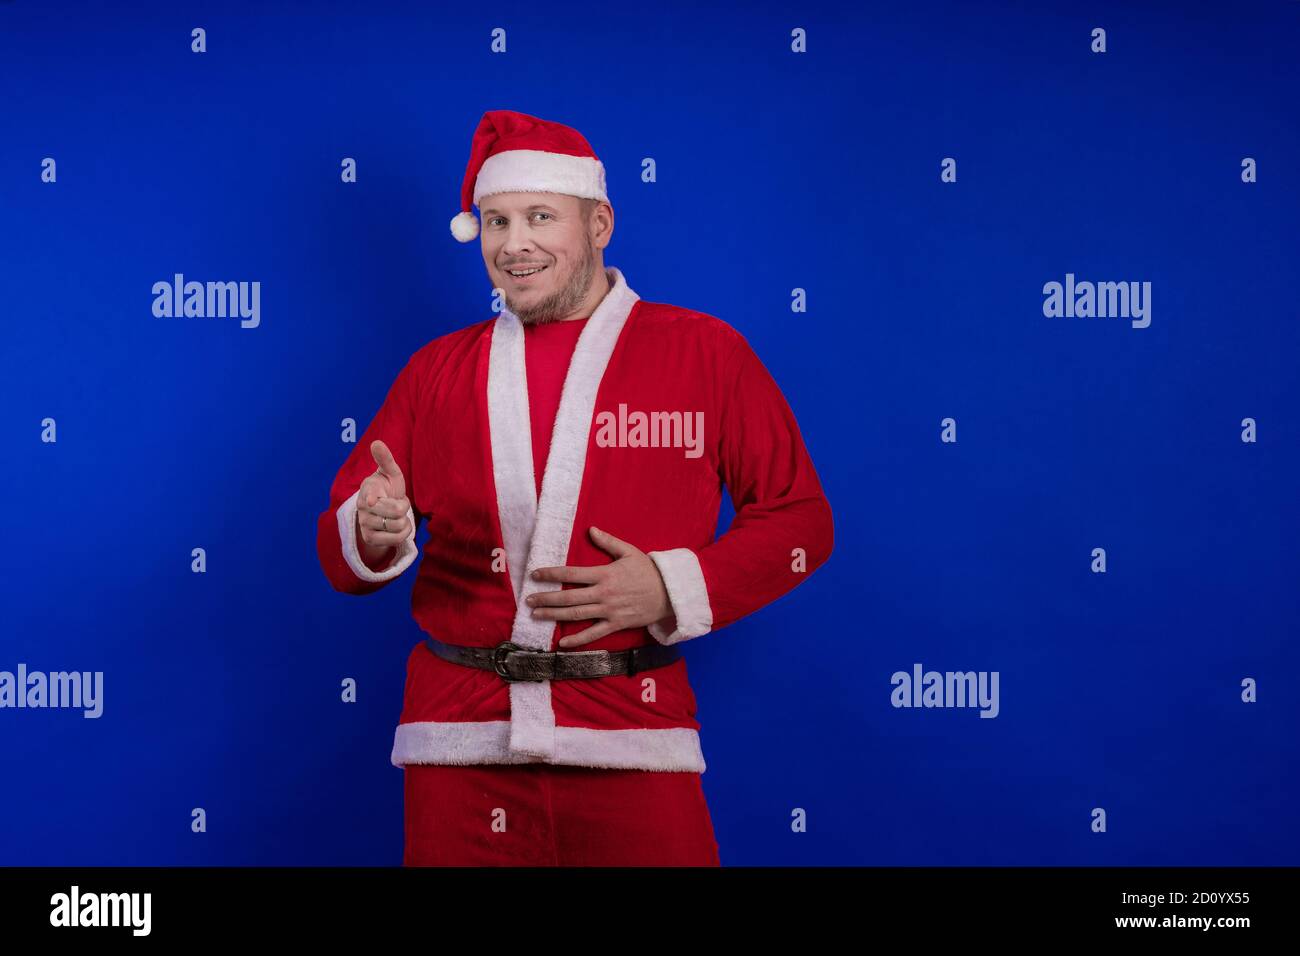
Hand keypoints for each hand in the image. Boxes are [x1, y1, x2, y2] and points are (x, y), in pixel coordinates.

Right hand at [356, 439, 412, 551]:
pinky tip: (397, 526)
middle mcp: (362, 507)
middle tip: (398, 503)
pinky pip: (397, 539)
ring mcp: (364, 524)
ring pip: (398, 526)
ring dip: (404, 520)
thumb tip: (376, 442)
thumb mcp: (391, 472)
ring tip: (396, 515)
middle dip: (404, 507)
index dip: (372, 499)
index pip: (369, 496)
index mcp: (368, 488)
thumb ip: (385, 458)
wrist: (382, 510)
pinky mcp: (370, 539)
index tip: (372, 501)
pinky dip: (404, 533)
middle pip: (397, 512)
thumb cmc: (388, 487)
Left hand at [527, 526, 672, 647]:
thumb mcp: (629, 552)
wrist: (669, 593)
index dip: (551, 573)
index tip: (535, 575)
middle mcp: (604, 593)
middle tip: (529, 600)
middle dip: (546, 598)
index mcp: (605, 574)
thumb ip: (608, 542)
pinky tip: (562, 643)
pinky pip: (594, 634)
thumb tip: (591, 530)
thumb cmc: (648, 571)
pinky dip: (578, 640)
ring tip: (537, 615)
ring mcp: (609, 611)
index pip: (572, 573)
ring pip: (577, 614)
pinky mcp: (616, 624)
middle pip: (569, 596)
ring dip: (554, 615)